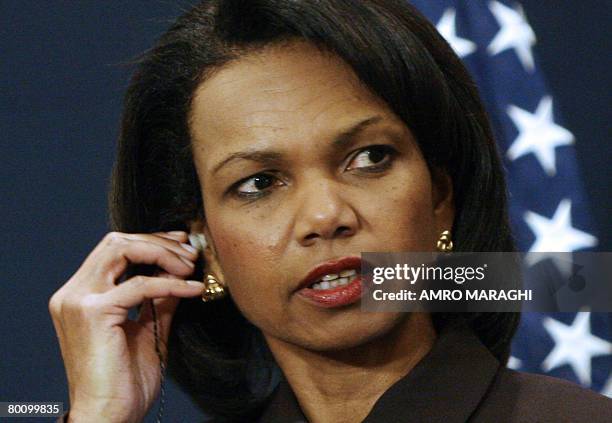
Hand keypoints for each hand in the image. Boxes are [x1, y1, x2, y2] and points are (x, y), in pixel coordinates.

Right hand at [48, 231, 203, 422]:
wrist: (109, 416)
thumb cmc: (125, 381)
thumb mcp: (148, 330)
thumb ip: (158, 299)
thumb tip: (178, 272)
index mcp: (81, 295)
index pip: (114, 249)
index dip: (150, 242)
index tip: (182, 243)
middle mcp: (73, 293)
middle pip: (117, 242)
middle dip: (159, 242)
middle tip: (191, 252)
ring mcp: (79, 300)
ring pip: (122, 250)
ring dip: (162, 254)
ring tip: (191, 266)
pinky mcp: (93, 312)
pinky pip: (141, 285)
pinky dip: (171, 283)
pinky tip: (193, 289)